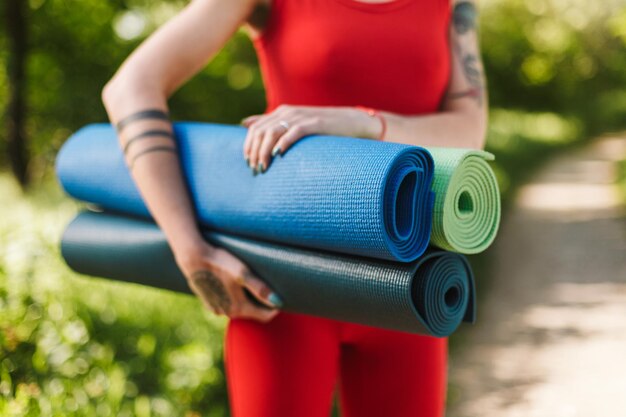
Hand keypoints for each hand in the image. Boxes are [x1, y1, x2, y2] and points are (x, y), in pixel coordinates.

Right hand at [174, 240, 281, 322]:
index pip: (265, 316)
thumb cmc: (220, 263)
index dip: (275, 308)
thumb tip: (278, 302)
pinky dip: (234, 298)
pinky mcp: (209, 302)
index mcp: (238, 308)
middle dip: (262, 304)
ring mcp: (216, 309)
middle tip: (270, 289)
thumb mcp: (243, 273)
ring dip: (248, 300)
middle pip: (252, 312)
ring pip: (239, 308)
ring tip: (253, 285)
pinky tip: (234, 284)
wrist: (193, 258)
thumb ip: (260, 289)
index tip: (282, 297)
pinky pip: (227, 304)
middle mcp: (227, 313)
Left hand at [241, 104, 382, 173]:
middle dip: (254, 152)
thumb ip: (270, 122)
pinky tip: (278, 155)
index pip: (255, 127)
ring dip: (264, 151)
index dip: (248, 145)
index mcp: (281, 112)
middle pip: (261, 131)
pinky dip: (283, 143)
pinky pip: (293, 132)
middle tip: (255, 169)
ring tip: (264, 167)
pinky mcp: (313, 123)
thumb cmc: (322, 128)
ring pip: (272, 132)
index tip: (248, 163)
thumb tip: (244, 123)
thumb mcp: (293, 124)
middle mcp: (287, 112)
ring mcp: (300, 117)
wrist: (351, 123)